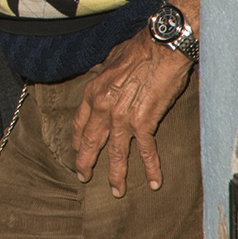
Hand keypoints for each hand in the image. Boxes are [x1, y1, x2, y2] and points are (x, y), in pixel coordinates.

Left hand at [71, 31, 191, 195]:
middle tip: (84, 177)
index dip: (77, 140)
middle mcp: (103, 107)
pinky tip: (154, 182)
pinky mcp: (144, 122)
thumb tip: (105, 80)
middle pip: (90, 142)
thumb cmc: (138, 49)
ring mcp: (122, 117)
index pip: (80, 123)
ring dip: (115, 174)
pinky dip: (150, 168)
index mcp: (93, 92)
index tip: (77, 150)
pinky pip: (146, 151)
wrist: (160, 48)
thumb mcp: (111, 61)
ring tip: (116, 190)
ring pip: (115, 152)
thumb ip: (106, 77)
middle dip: (86, 162)